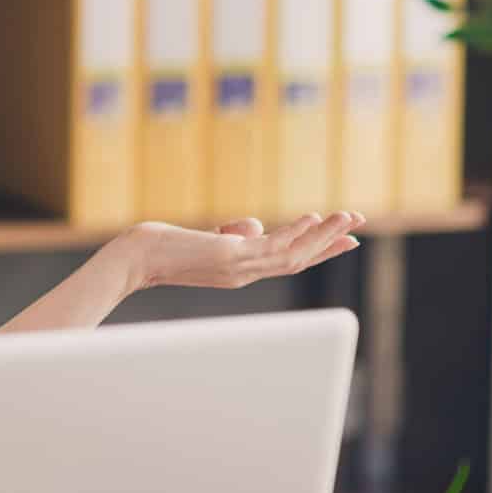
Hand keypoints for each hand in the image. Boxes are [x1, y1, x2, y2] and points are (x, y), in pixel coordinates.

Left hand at [121, 212, 366, 291]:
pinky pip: (272, 247)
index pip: (286, 262)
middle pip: (298, 260)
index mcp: (240, 272)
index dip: (316, 251)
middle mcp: (244, 275)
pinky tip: (314, 217)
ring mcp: (239, 268)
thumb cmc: (159, 249)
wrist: (132, 260)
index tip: (343, 239)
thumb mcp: (205, 240)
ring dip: (323, 236)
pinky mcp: (230, 258)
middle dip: (329, 244)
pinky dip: (296, 233)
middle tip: (358, 229)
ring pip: (293, 255)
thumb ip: (231, 236)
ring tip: (349, 217)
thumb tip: (249, 226)